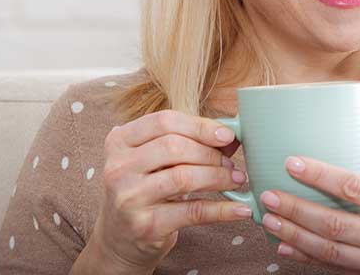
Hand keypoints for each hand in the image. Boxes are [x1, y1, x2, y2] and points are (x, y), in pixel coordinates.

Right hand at [89, 110, 251, 271]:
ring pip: (184, 177)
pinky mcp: (145, 225)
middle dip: (210, 153)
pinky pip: (193, 212)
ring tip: (237, 180)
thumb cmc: (145, 189)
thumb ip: (189, 143)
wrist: (120, 239)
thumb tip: (232, 137)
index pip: (165, 121)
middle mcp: (118, 167)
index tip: (227, 135)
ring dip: (218, 177)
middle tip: (231, 163)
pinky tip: (240, 209)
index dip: (201, 126)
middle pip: (174, 147)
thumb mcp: (156, 161)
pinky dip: (222, 209)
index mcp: (120, 141)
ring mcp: (129, 197)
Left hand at [257, 155, 359, 273]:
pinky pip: (337, 269)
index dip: (320, 175)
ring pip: (331, 250)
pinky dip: (309, 259)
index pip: (354, 186)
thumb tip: (353, 148)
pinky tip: (286, 248)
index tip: (292, 162)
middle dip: (297, 208)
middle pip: (336, 222)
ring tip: (270, 219)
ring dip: (296, 235)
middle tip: (268, 194)